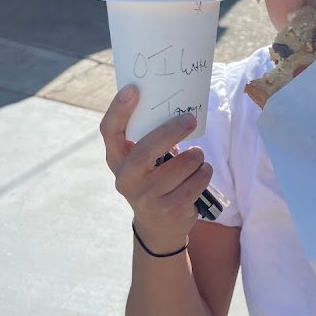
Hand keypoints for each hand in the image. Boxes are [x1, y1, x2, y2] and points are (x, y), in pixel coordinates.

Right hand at [100, 85, 212, 252]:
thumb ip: (149, 138)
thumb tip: (176, 106)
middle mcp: (126, 180)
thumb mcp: (143, 162)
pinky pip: (197, 181)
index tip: (133, 89)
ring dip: (197, 156)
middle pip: (146, 150)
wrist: (159, 227)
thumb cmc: (153, 180)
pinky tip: (200, 174)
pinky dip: (204, 172)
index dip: (118, 110)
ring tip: (197, 157)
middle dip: (171, 131)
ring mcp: (147, 198)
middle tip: (189, 119)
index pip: (110, 132)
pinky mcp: (170, 209)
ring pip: (182, 165)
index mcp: (117, 160)